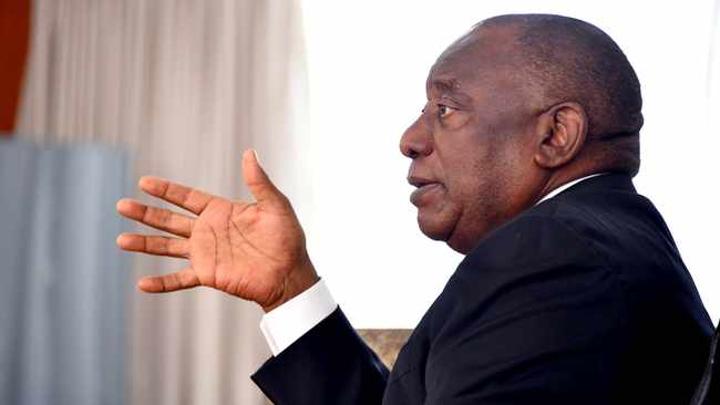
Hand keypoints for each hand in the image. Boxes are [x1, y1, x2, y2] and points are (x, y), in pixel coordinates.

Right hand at [116, 149, 317, 311]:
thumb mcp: (275, 205)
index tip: (144, 182)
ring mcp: (206, 254)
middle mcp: (208, 231)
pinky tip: (142, 284)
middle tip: (120, 205)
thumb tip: (249, 152)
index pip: (187, 197)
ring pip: (168, 247)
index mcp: (220, 211)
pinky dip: (162, 282)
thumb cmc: (287, 238)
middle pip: (170, 220)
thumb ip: (259, 182)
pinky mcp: (209, 275)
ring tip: (120, 240)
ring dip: (145, 243)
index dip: (166, 190)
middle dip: (146, 213)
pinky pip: (180, 279)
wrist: (290, 273)